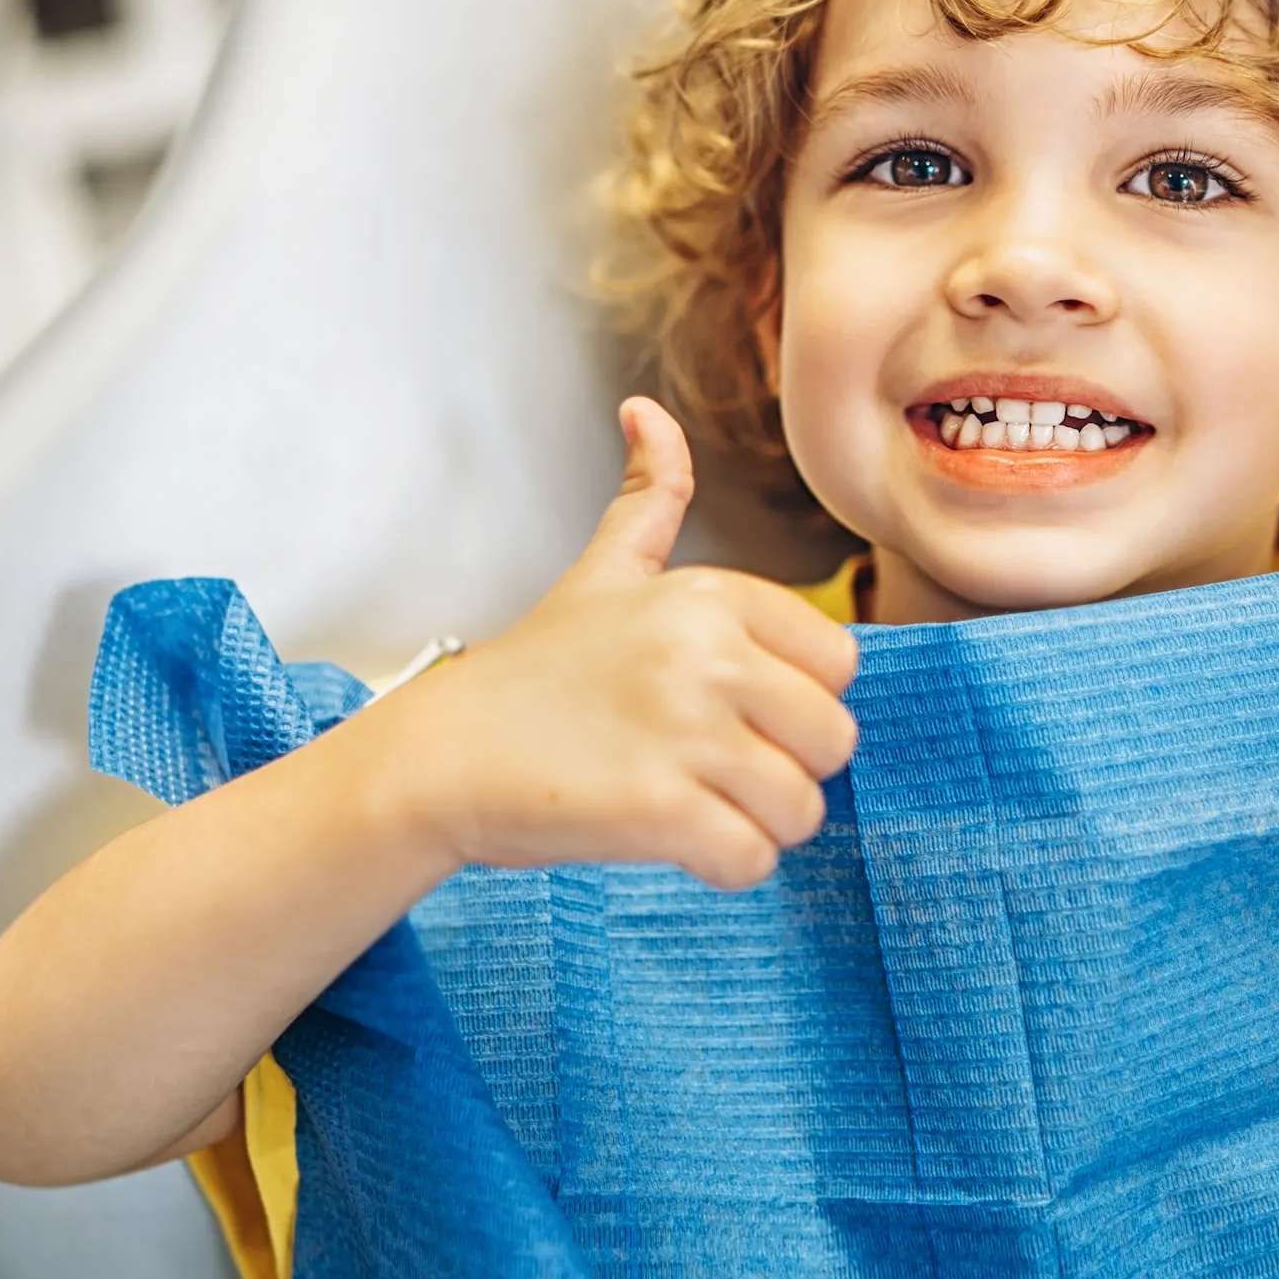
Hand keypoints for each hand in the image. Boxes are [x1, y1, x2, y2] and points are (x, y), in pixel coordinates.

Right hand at [372, 397, 859, 888]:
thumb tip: (648, 410)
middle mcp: (707, 652)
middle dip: (789, 771)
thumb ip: (648, 496)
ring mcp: (685, 730)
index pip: (838, 663)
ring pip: (802, 807)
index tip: (732, 712)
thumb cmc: (531, 674)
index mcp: (710, 594)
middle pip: (834, 739)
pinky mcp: (659, 807)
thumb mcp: (601, 572)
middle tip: (716, 772)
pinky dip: (726, 868)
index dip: (795, 703)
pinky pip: (754, 860)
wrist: (439, 756)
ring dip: (760, 826)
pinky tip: (676, 845)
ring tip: (696, 807)